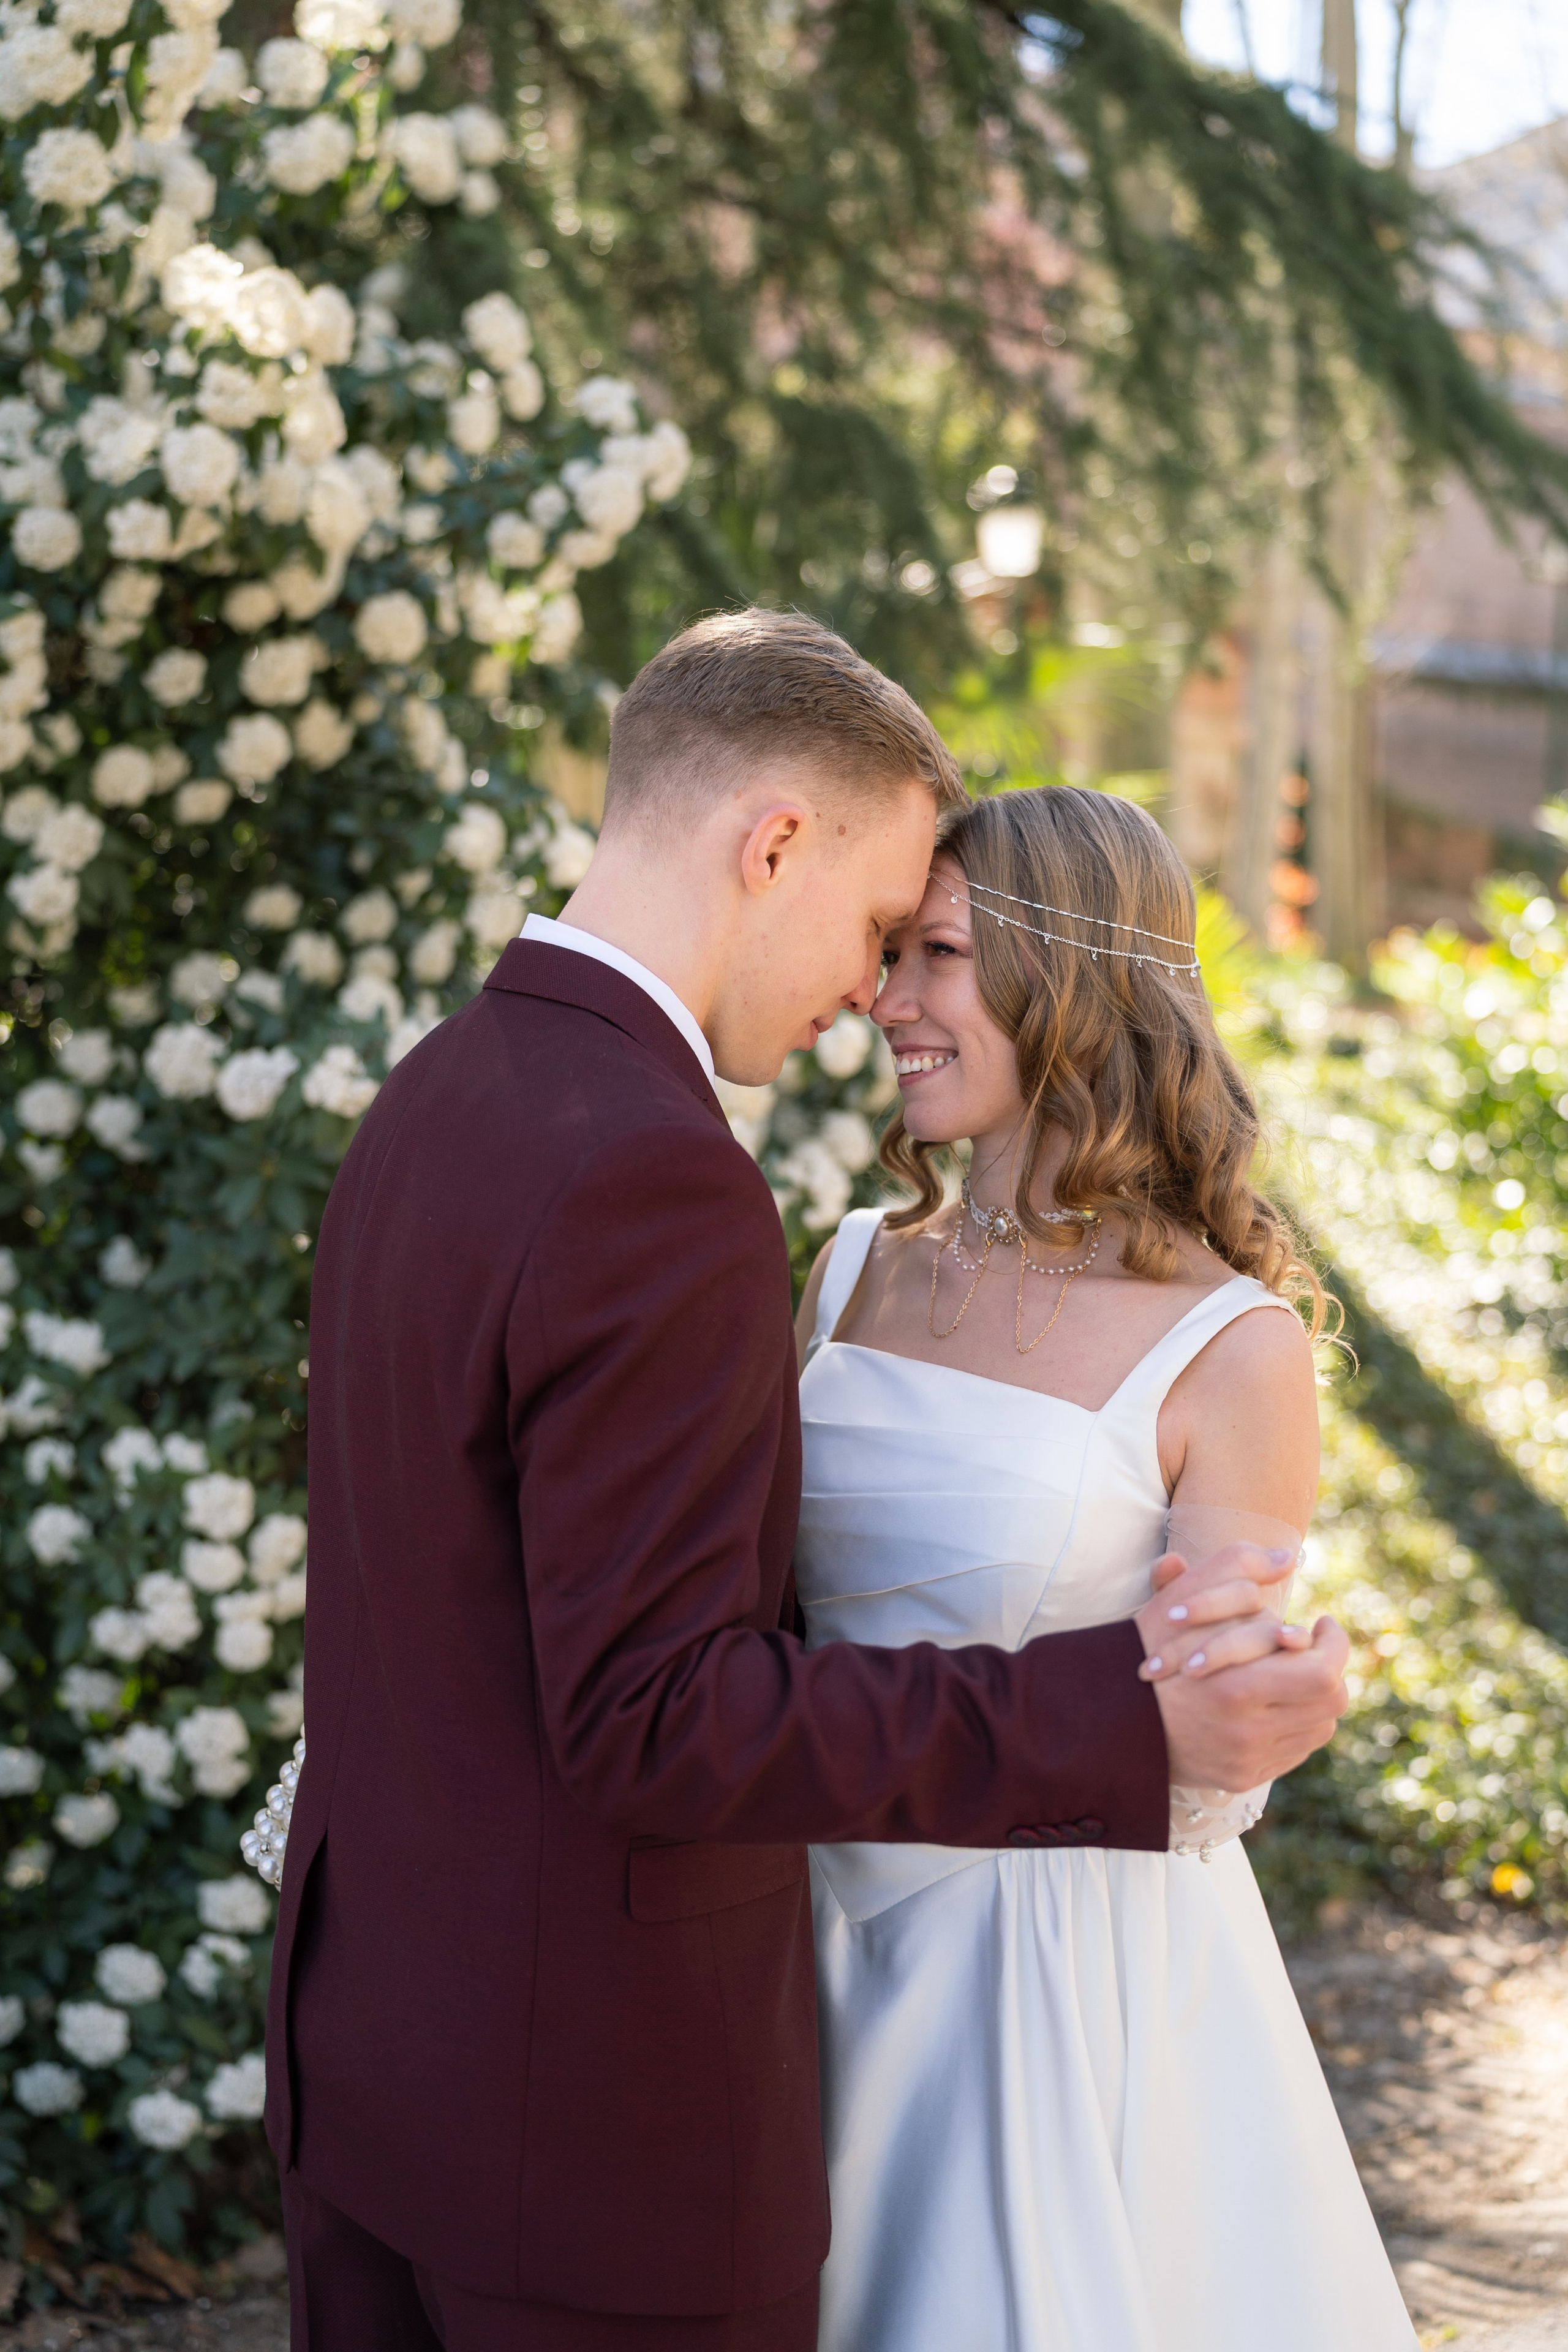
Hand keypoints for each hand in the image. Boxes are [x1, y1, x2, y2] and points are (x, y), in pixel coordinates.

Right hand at [1132, 1544, 1348, 1790]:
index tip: (1321, 1623)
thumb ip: (1235, 1567)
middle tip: (1316, 1647)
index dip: (1334, 1644)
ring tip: (1295, 1672)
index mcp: (1236, 1687)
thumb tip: (1286, 1557)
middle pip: (1331, 1701)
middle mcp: (1247, 1733)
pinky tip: (1275, 1701)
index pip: (1323, 1672)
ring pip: (1320, 1726)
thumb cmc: (1150, 1649)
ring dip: (1315, 1696)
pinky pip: (1297, 1750)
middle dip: (1331, 1668)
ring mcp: (1248, 1760)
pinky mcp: (1245, 1778)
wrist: (1113, 1714)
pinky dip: (1296, 1723)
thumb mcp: (1184, 1599)